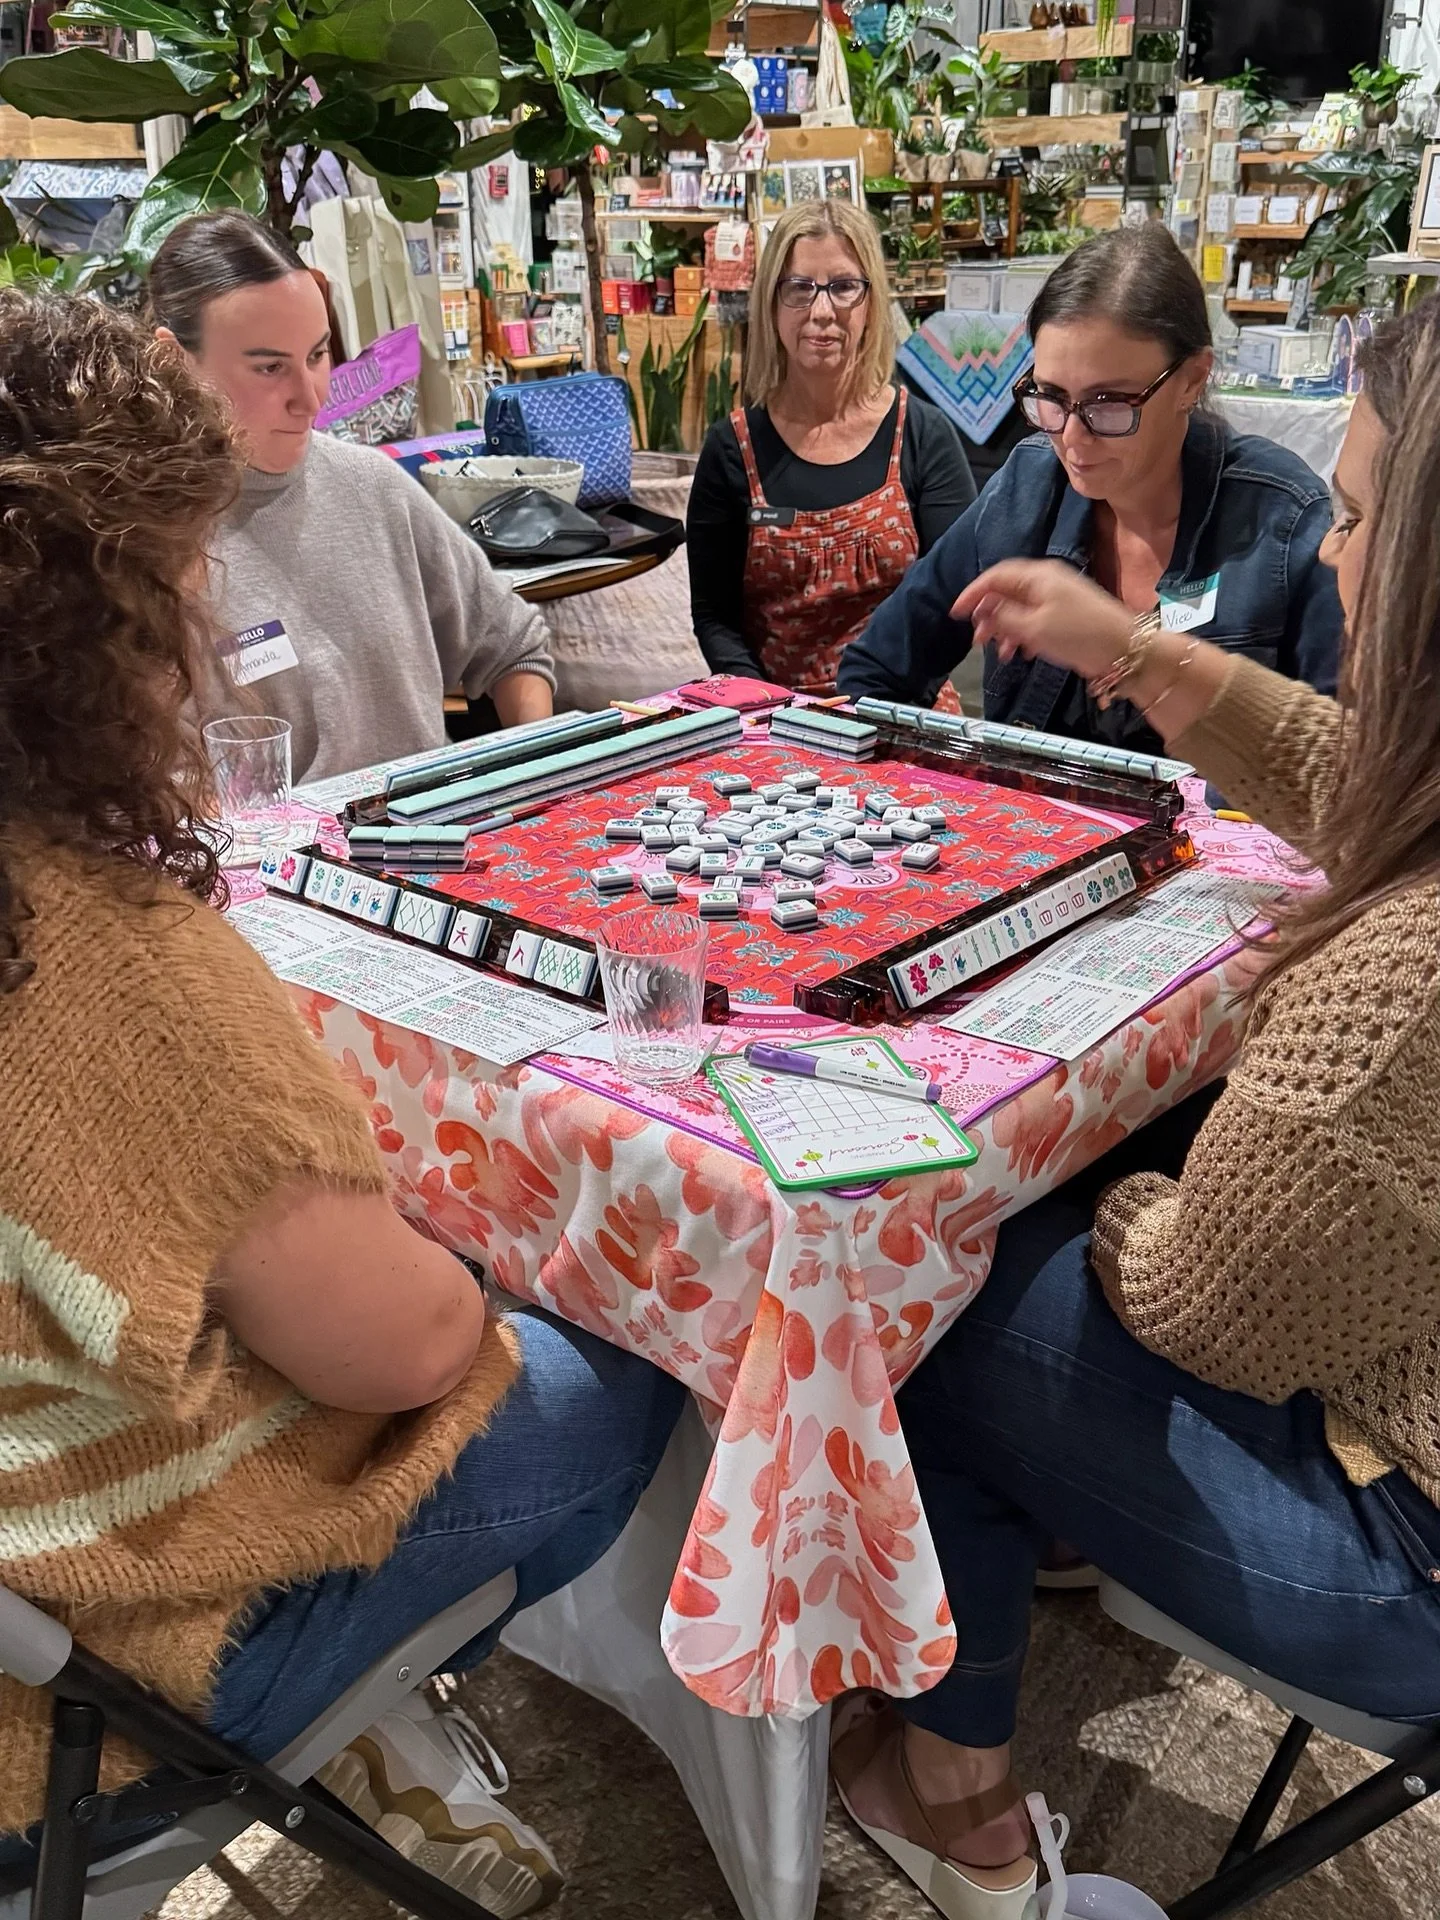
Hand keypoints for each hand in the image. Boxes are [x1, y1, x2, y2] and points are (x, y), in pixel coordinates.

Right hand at [952, 560, 1133, 683]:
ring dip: (1004, 629)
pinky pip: (1034, 620)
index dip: (973, 593)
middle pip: (1006, 592)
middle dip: (988, 615)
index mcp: (1038, 576)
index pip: (995, 577)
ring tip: (998, 652)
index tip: (956, 613)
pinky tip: (1019, 652)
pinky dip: (1021, 634)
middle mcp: (1047, 581)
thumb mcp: (1034, 627)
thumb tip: (983, 610)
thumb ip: (1004, 616)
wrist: (1125, 649)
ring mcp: (1057, 598)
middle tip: (977, 639)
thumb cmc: (1079, 634)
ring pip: (1019, 608)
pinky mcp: (1066, 616)